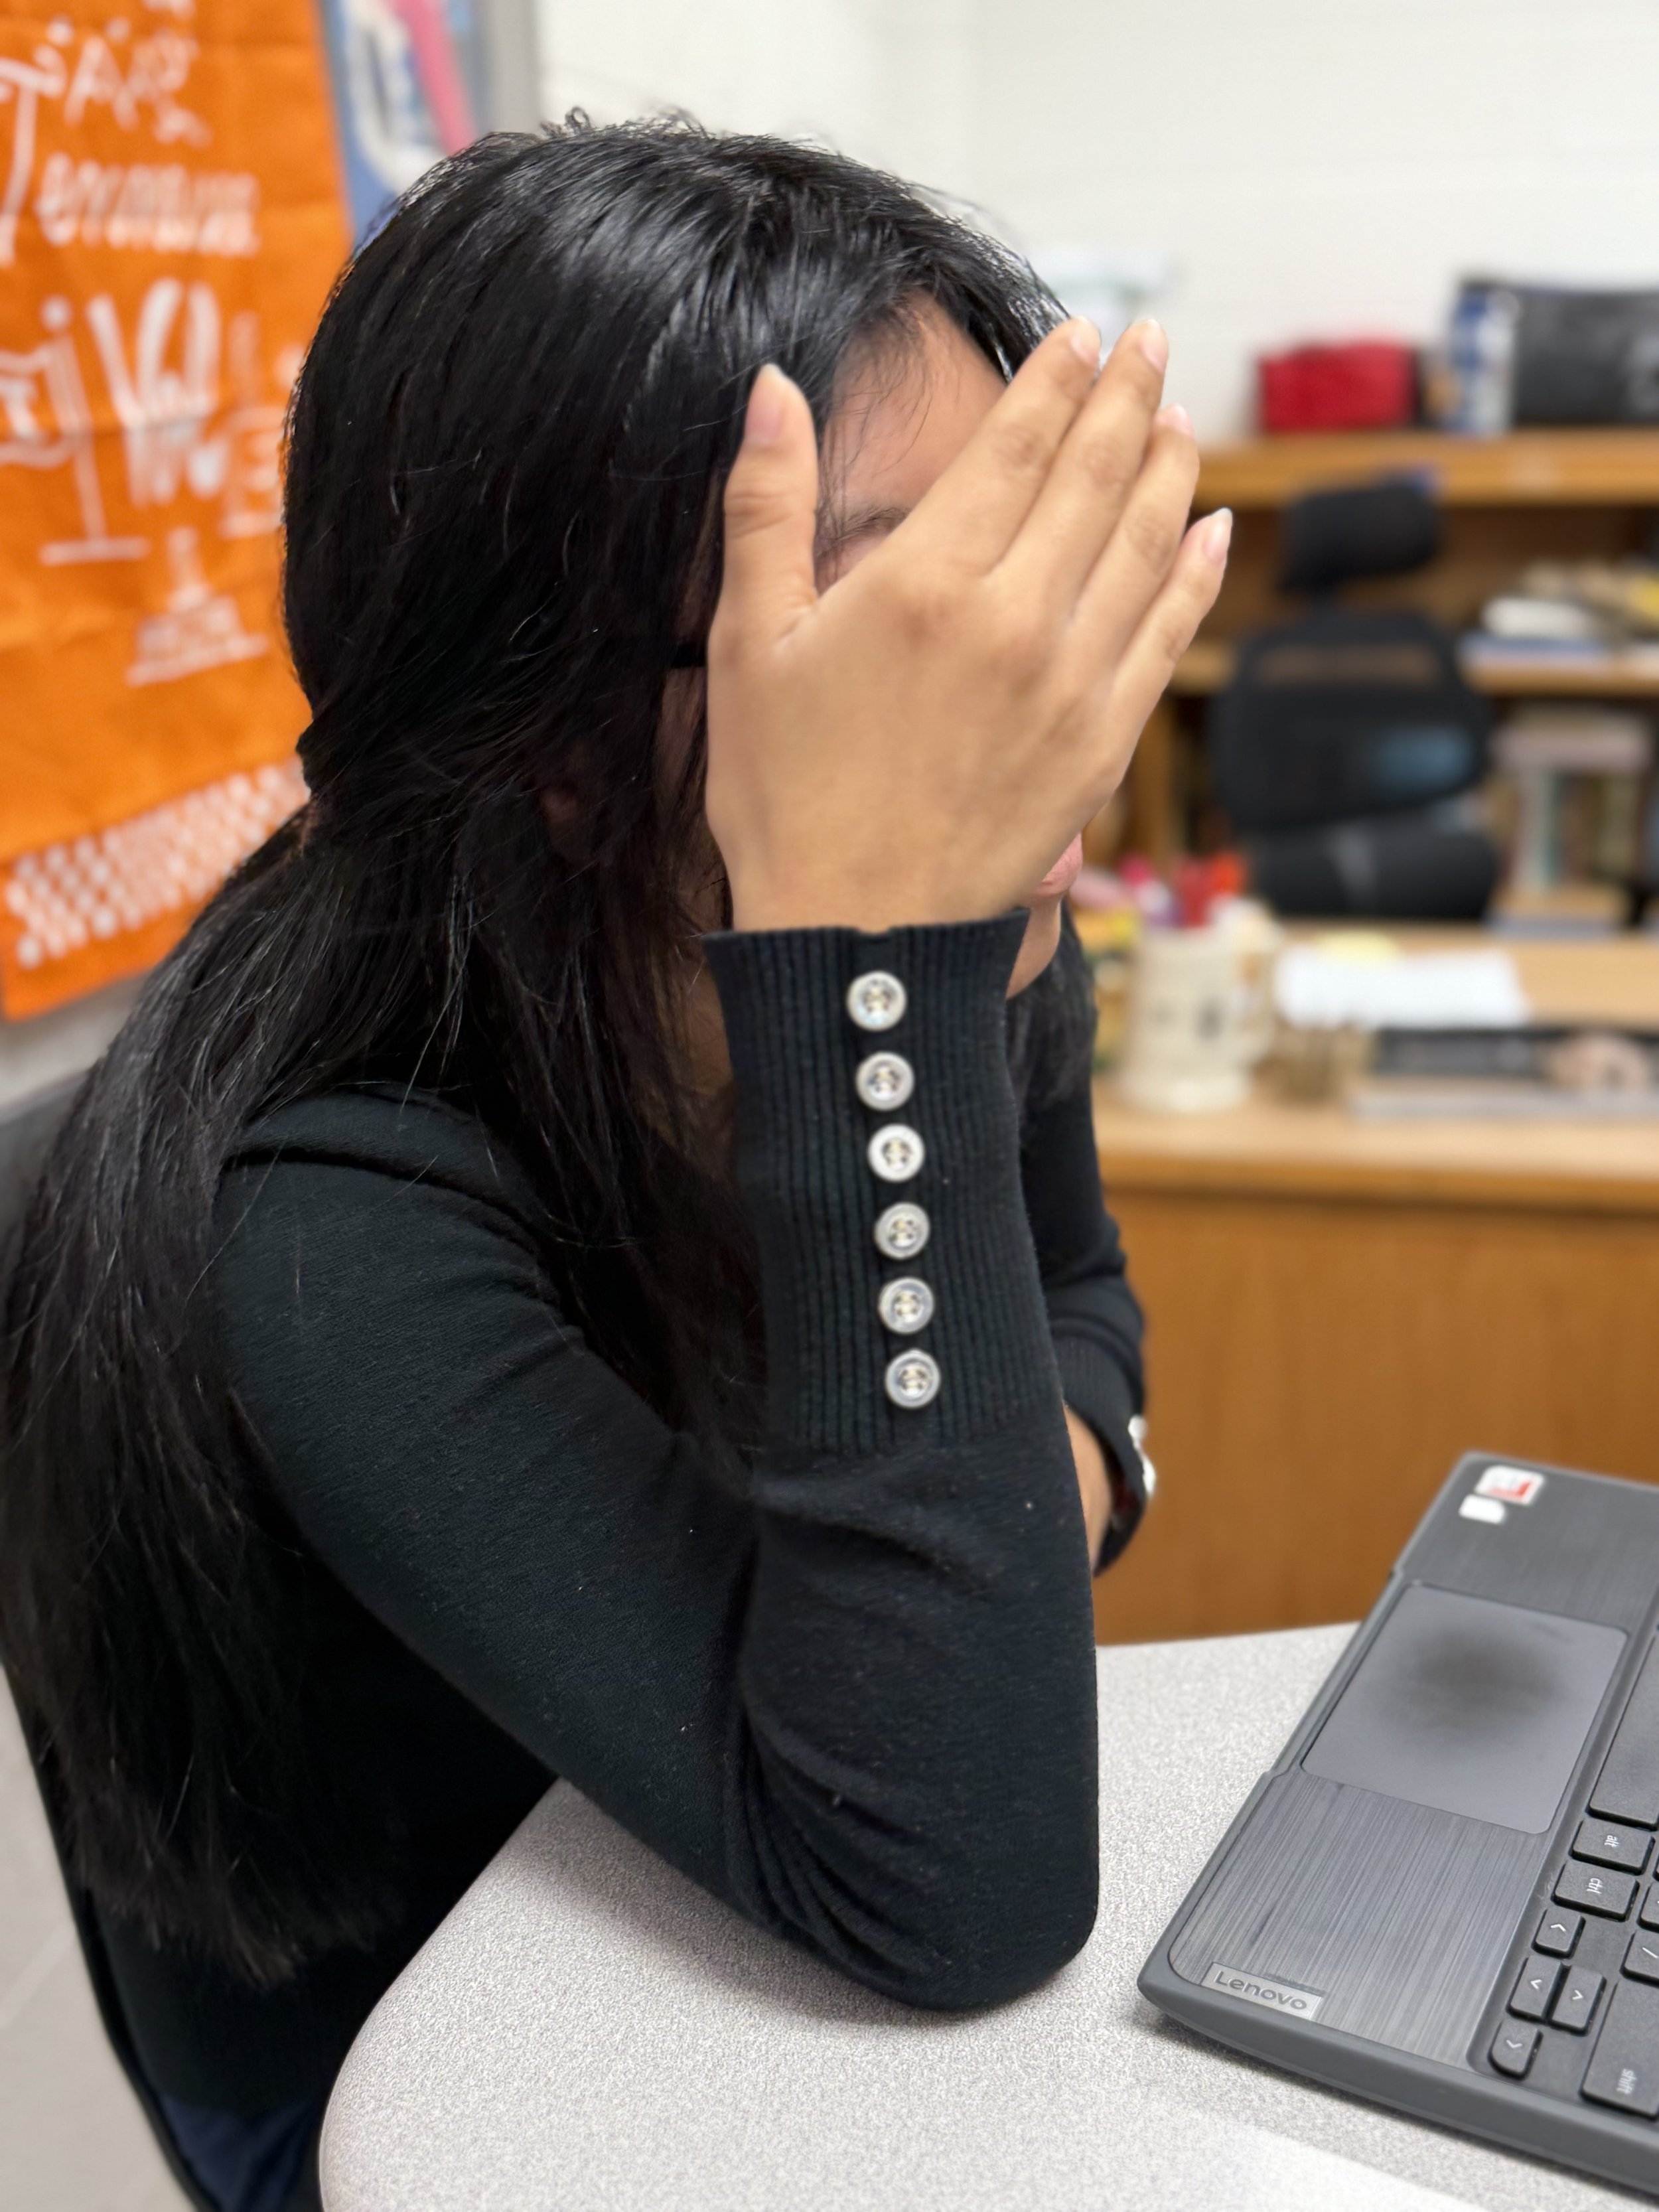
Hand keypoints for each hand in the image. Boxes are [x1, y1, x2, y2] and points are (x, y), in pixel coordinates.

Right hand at [704, 318, 1229, 936]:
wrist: (856, 937)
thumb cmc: (785, 797)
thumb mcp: (746, 647)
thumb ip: (765, 509)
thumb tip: (776, 390)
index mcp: (925, 582)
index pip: (1016, 446)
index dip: (1056, 379)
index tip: (1083, 330)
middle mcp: (1014, 619)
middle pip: (1095, 477)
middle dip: (1128, 395)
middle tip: (1150, 340)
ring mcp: (1070, 684)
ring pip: (1145, 546)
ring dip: (1170, 469)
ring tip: (1180, 416)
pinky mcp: (1100, 746)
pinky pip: (1165, 636)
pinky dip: (1195, 576)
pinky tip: (1210, 533)